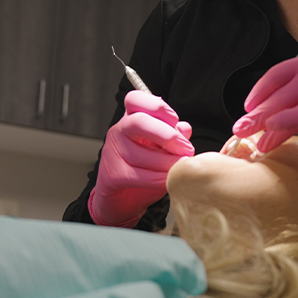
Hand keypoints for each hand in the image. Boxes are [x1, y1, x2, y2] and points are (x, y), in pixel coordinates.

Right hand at [88, 91, 193, 226]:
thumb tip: (185, 128)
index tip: (175, 119)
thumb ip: (174, 136)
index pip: (135, 99)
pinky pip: (137, 175)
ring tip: (181, 166)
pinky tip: (169, 179)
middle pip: (137, 121)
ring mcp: (112, 152)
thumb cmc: (146, 167)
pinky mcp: (112, 175)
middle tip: (185, 148)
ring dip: (166, 161)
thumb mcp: (163, 148)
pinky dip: (157, 178)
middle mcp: (119, 131)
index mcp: (132, 117)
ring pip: (140, 153)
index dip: (156, 106)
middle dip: (165, 134)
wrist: (125, 198)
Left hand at [233, 48, 297, 161]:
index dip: (262, 90)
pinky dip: (283, 126)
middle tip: (241, 127)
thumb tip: (276, 112)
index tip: (249, 107)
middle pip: (283, 88)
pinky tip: (271, 136)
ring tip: (252, 140)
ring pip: (289, 104)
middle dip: (259, 111)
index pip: (284, 70)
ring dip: (267, 125)